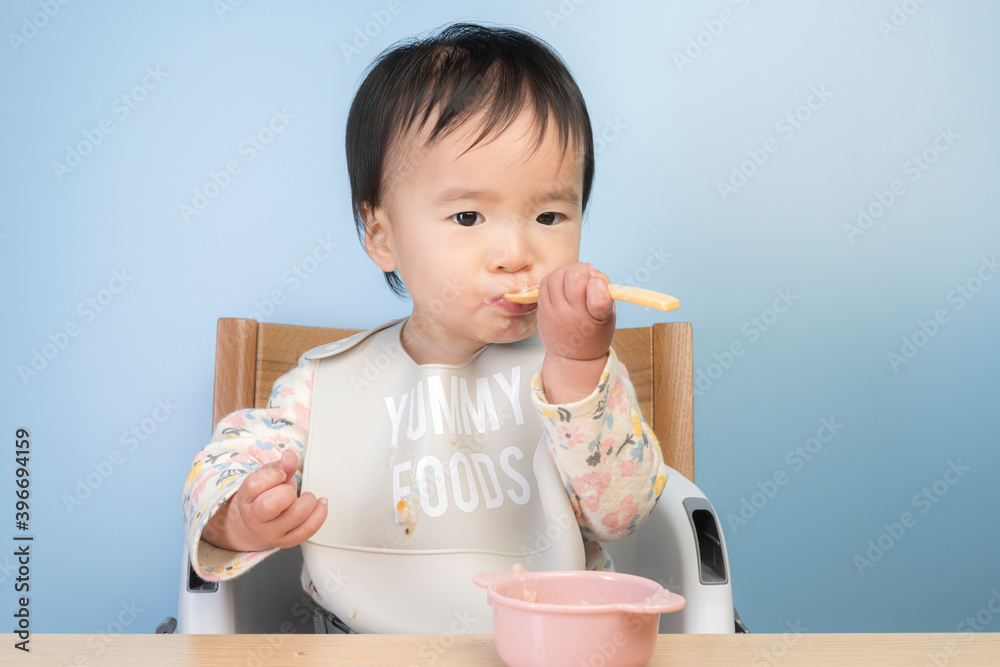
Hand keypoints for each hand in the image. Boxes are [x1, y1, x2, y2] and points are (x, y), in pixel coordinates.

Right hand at [203, 449, 327, 551]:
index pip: (254, 485)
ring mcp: (271, 532)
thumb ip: (281, 465)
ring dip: (308, 501)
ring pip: (294, 516)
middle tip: (290, 490)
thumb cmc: (265, 495)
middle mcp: (255, 518)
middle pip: (270, 504)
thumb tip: (289, 456)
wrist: (259, 522)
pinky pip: (307, 530)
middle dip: (288, 491)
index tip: (281, 474)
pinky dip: (320, 514)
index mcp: (246, 498)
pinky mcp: (287, 541)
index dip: (272, 475)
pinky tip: (320, 504)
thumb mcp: (268, 476)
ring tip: (306, 497)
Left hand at [536, 262, 615, 361]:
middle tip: (584, 276)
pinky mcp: (542, 311)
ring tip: (572, 279)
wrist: (573, 358)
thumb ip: (603, 289)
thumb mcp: (609, 314)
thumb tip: (587, 267)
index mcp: (597, 317)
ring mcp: (555, 313)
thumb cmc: (594, 333)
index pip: (598, 290)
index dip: (600, 282)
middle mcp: (574, 315)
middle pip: (574, 276)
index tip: (599, 286)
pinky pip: (544, 283)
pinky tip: (561, 285)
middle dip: (581, 270)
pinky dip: (553, 279)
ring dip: (566, 272)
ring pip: (556, 276)